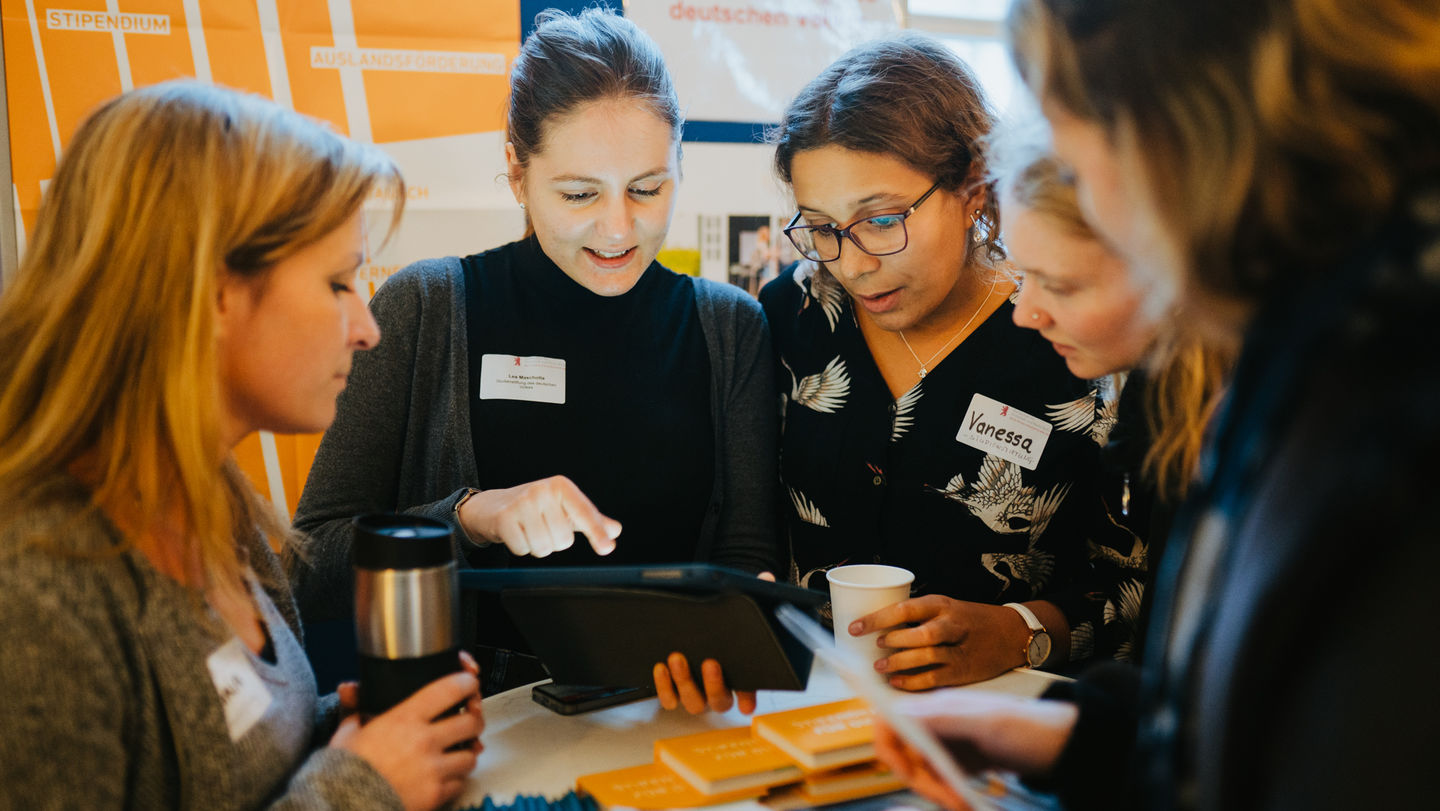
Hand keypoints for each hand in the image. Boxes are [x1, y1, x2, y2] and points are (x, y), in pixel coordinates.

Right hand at [330, 654, 484, 810]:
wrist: (343, 806)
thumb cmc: (344, 771)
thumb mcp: (347, 734)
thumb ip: (355, 708)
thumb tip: (349, 689)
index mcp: (405, 719)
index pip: (450, 689)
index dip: (467, 684)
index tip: (468, 685)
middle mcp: (424, 741)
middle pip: (472, 722)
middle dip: (474, 721)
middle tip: (469, 722)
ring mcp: (433, 769)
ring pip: (471, 756)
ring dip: (466, 754)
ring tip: (455, 753)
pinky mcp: (435, 794)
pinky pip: (459, 783)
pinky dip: (455, 780)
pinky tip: (443, 777)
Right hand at [457, 476, 620, 557]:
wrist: (493, 506)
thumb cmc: (535, 507)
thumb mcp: (564, 509)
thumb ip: (590, 520)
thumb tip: (615, 531)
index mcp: (562, 487)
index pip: (584, 513)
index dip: (596, 532)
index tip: (606, 548)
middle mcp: (543, 491)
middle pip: (564, 540)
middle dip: (554, 541)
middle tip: (542, 527)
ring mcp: (522, 503)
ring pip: (544, 547)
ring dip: (537, 546)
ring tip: (529, 530)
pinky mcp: (504, 518)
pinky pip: (523, 549)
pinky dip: (521, 548)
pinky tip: (516, 533)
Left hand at [651, 571, 772, 713]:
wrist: (690, 626)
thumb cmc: (719, 623)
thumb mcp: (737, 606)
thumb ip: (753, 593)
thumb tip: (765, 578)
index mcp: (740, 675)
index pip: (750, 691)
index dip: (748, 698)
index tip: (746, 703)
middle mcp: (719, 689)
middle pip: (720, 701)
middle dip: (714, 684)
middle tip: (710, 662)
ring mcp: (696, 693)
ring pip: (694, 702)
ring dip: (685, 683)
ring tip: (677, 658)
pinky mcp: (674, 691)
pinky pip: (669, 699)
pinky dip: (664, 687)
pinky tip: (660, 667)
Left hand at [851, 596, 1030, 689]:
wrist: (1012, 633)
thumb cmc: (970, 620)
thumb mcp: (946, 608)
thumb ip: (919, 617)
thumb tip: (878, 629)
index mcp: (941, 605)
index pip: (904, 609)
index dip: (877, 618)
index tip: (856, 627)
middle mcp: (951, 626)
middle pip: (920, 633)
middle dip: (893, 641)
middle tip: (876, 646)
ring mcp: (959, 650)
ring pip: (927, 657)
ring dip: (900, 663)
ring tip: (881, 666)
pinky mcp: (963, 671)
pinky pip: (934, 678)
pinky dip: (913, 682)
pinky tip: (898, 682)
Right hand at [873, 690, 1076, 810]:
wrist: (1064, 744)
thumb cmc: (1032, 728)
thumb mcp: (989, 723)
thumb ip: (944, 718)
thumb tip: (901, 715)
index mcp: (939, 706)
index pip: (891, 721)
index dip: (888, 748)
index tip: (906, 773)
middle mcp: (938, 722)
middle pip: (905, 753)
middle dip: (919, 780)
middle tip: (946, 800)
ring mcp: (949, 742)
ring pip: (922, 771)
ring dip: (935, 791)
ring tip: (960, 805)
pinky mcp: (961, 761)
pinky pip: (940, 780)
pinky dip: (947, 794)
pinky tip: (962, 802)